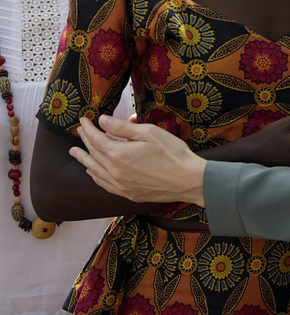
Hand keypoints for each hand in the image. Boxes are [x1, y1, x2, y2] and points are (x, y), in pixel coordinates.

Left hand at [69, 115, 206, 205]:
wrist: (188, 180)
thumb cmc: (173, 153)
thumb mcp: (149, 133)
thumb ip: (122, 128)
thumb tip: (102, 121)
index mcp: (119, 154)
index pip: (96, 139)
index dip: (88, 129)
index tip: (83, 120)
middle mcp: (114, 172)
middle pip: (93, 154)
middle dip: (84, 141)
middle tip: (79, 132)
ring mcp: (120, 185)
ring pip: (94, 171)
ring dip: (84, 160)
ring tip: (75, 152)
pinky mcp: (127, 194)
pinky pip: (103, 184)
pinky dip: (94, 176)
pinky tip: (92, 171)